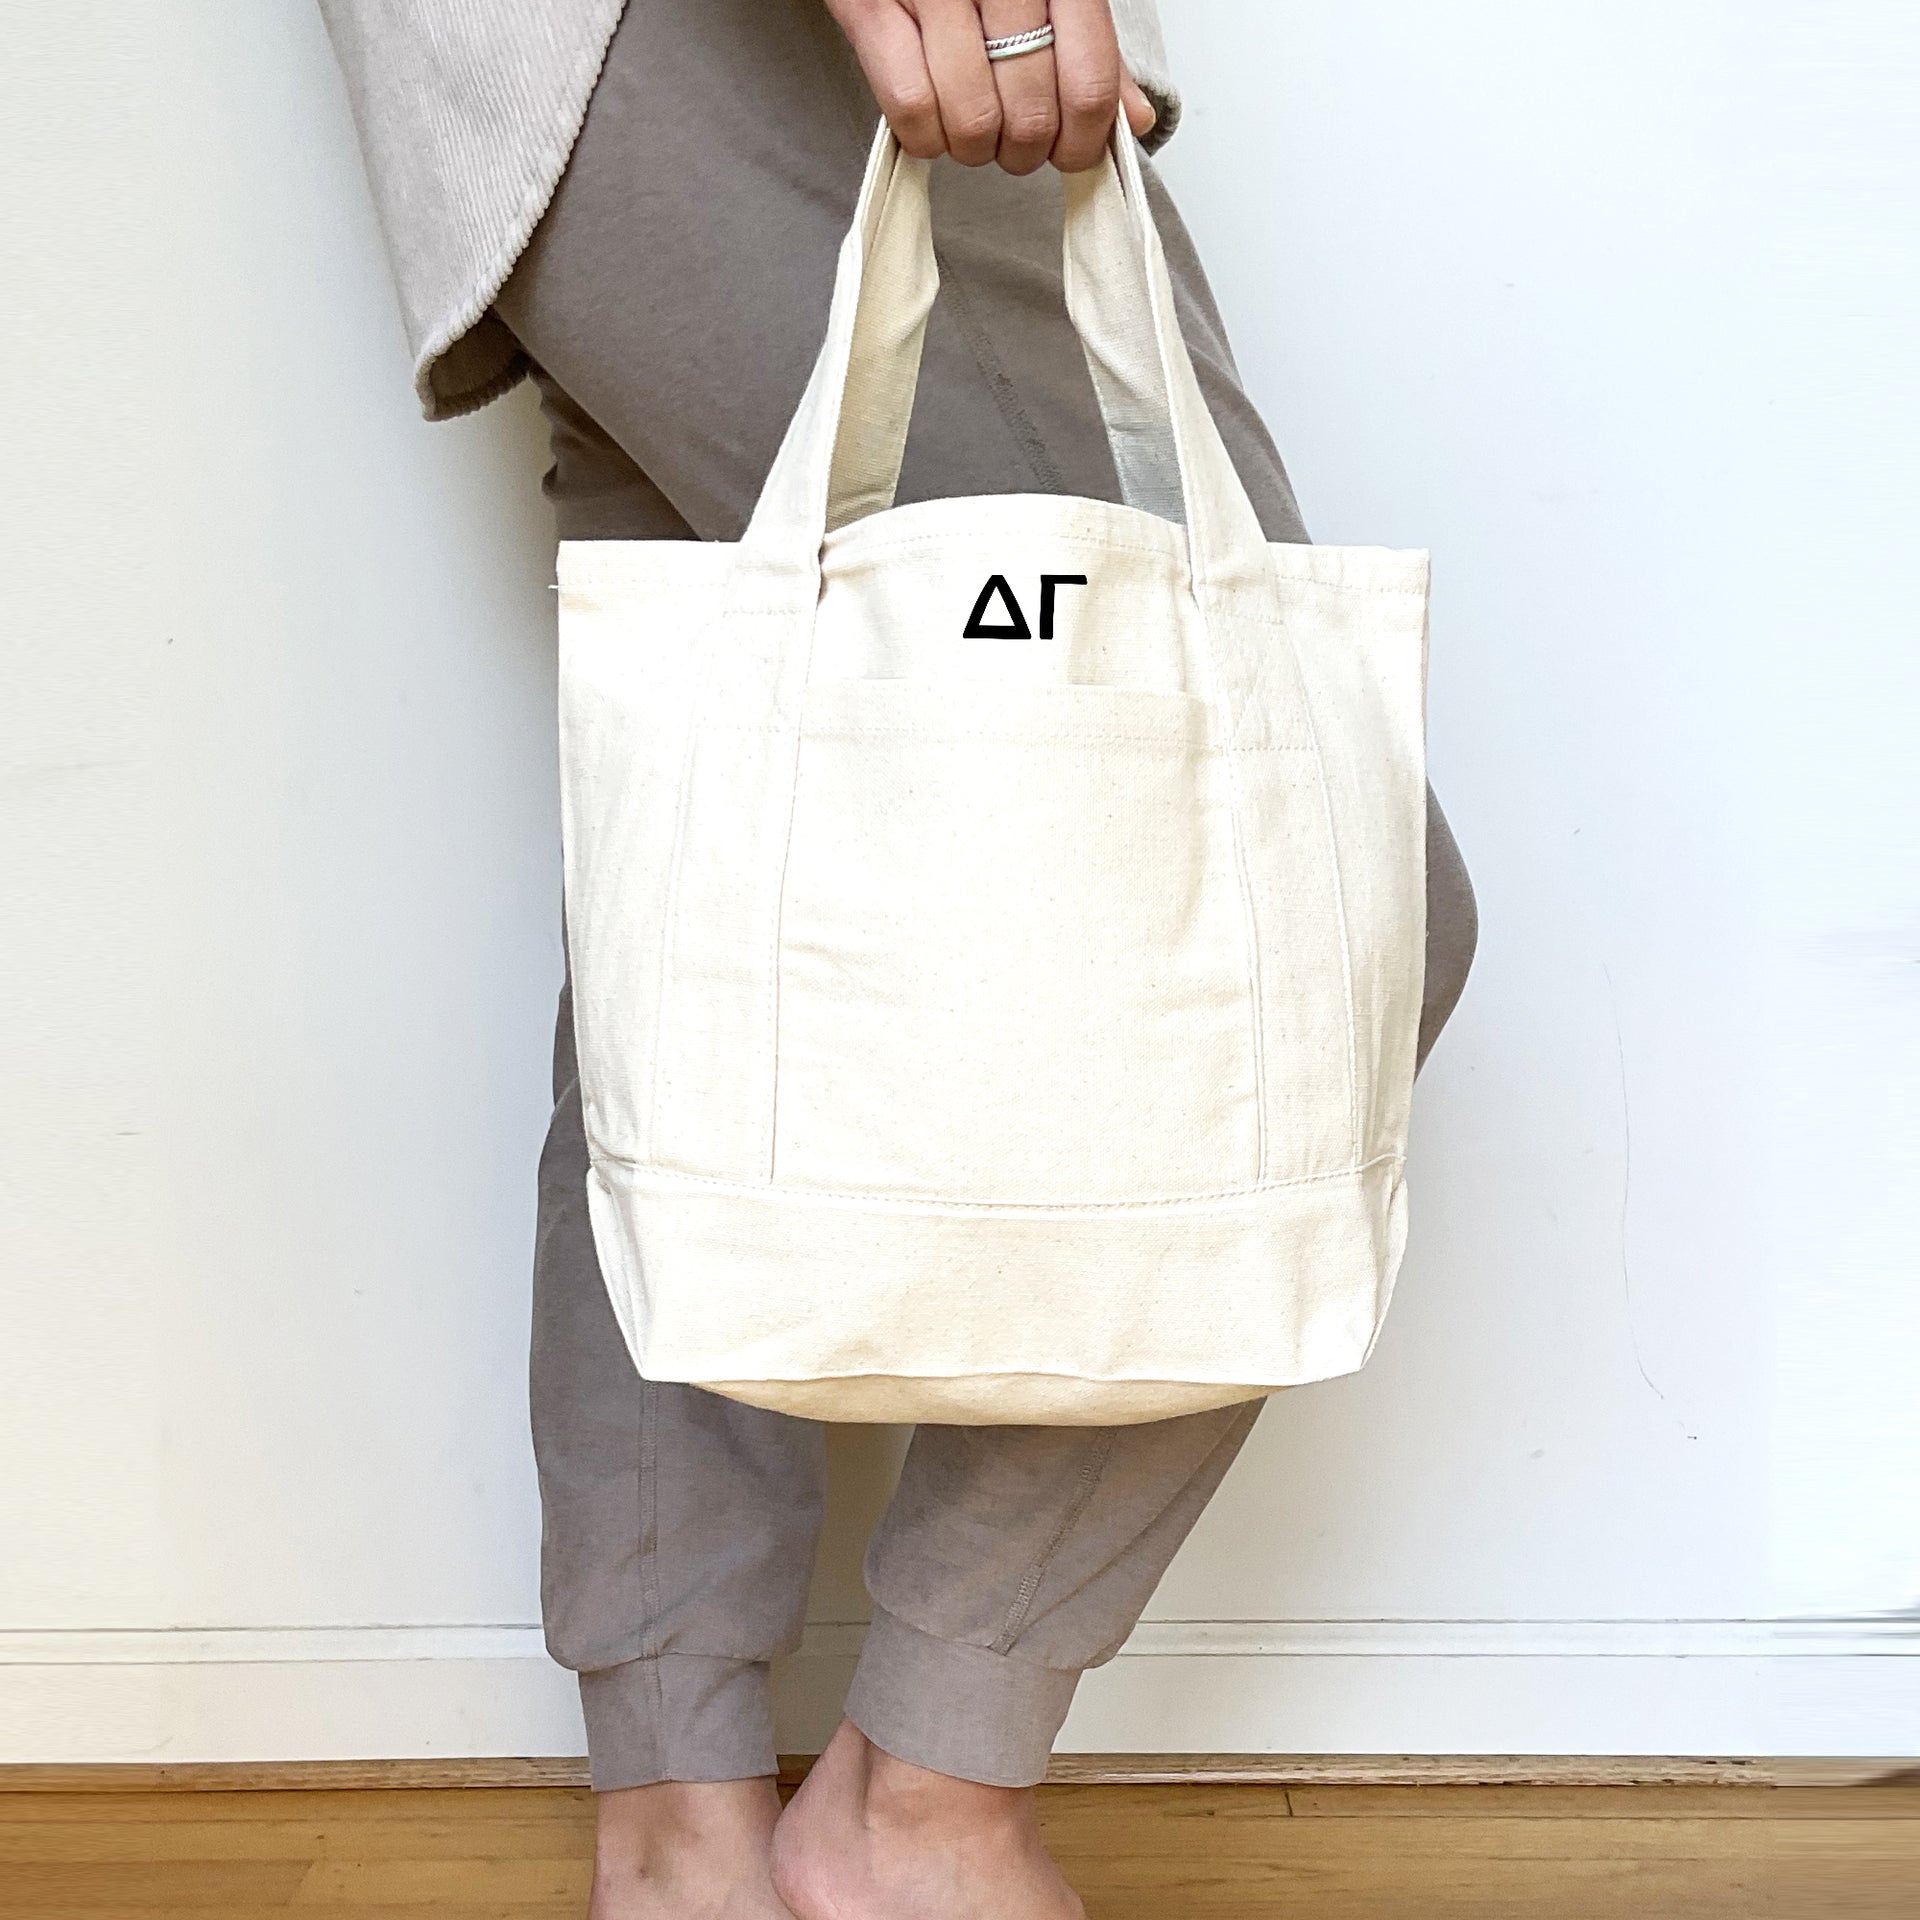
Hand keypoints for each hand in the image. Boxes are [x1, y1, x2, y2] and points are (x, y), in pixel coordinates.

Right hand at [825, 0, 1156, 174]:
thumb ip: (1091, 51)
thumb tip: (1133, 120)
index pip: (1088, 84)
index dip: (1082, 143)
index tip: (1070, 154)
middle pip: (1031, 116)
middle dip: (1023, 151)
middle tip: (1011, 141)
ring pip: (973, 121)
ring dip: (973, 148)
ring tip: (969, 125)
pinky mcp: (870, 9)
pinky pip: (912, 109)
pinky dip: (925, 137)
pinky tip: (931, 120)